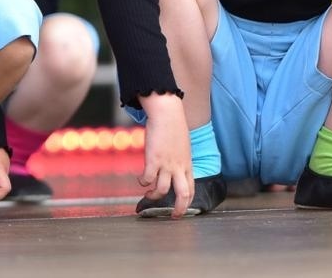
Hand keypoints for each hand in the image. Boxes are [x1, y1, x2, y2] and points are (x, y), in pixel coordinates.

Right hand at [139, 93, 193, 216]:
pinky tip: (140, 179)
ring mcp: (166, 164)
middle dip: (179, 209)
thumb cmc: (174, 126)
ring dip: (154, 196)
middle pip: (183, 194)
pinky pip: (147, 179)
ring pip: (162, 190)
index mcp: (187, 164)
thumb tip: (175, 165)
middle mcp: (178, 167)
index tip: (182, 209)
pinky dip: (143, 182)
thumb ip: (180, 158)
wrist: (167, 114)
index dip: (187, 202)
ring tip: (148, 194)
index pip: (191, 188)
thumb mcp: (183, 146)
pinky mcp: (153, 159)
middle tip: (173, 216)